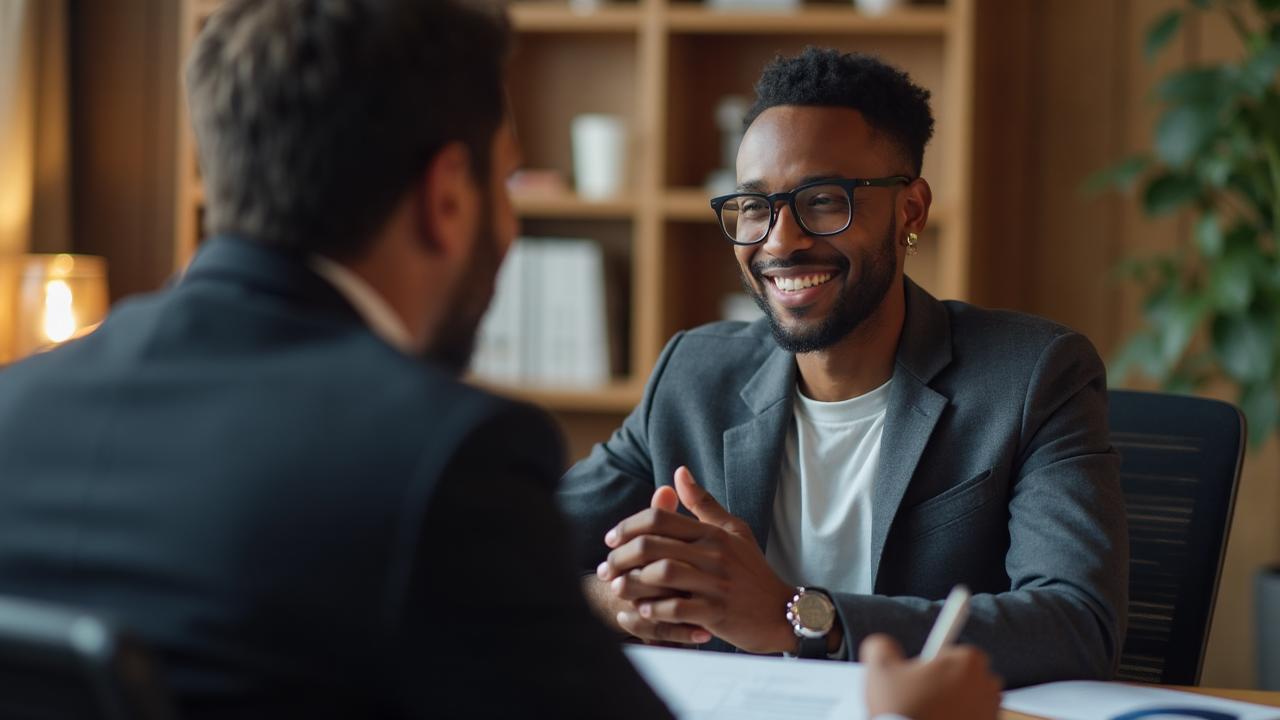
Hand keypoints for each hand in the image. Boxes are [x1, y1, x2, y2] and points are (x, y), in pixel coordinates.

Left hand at [596, 466, 796, 653]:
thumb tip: (679, 471)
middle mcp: (713, 554)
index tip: (611, 539)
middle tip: (605, 567)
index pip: (659, 518)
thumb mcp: (734, 530)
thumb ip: (703, 503)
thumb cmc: (752, 570)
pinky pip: (677, 609)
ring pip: (662, 575)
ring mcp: (715, 584)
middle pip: (653, 545)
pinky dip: (654, 610)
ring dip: (632, 582)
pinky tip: (642, 610)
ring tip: (617, 589)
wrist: (782, 611)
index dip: (628, 526)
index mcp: (712, 533)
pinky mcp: (716, 613)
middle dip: (621, 556)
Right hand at [861, 635, 1001, 719]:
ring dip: (957, 703)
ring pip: (974, 699)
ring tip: (929, 713)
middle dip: (950, 682)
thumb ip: (881, 645)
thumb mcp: (879, 669)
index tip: (924, 672)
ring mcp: (992, 711)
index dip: (937, 661)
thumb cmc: (905, 711)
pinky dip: (962, 719)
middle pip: (969, 674)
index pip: (958, 650)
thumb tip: (882, 644)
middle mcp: (987, 684)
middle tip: (923, 694)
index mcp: (967, 661)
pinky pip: (976, 719)